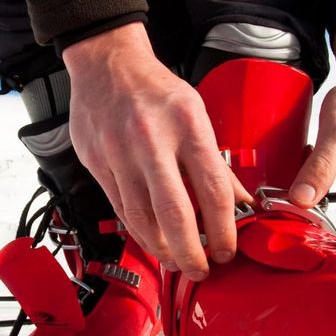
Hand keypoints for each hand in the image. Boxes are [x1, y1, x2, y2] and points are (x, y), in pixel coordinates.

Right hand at [62, 23, 249, 279]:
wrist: (106, 65)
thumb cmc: (155, 89)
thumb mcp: (196, 113)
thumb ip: (214, 162)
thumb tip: (239, 204)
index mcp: (186, 124)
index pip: (212, 190)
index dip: (223, 230)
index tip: (228, 250)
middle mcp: (151, 140)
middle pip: (175, 213)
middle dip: (191, 251)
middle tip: (201, 270)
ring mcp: (119, 153)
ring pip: (142, 218)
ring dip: (162, 249)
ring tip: (177, 262)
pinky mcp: (97, 163)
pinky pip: (120, 209)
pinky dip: (138, 233)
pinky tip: (152, 243)